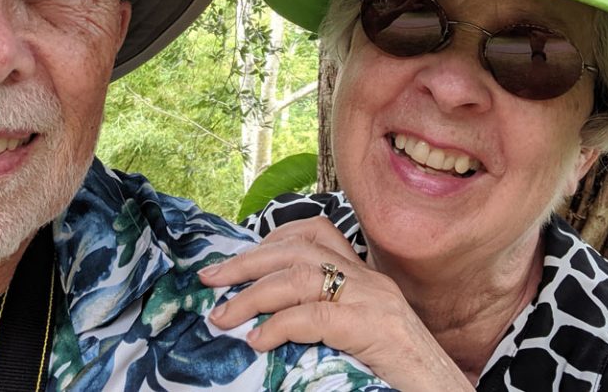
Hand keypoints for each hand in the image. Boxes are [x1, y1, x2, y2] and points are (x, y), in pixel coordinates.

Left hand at [199, 217, 471, 391]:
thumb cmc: (398, 374)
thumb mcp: (357, 338)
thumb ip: (322, 321)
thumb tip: (264, 325)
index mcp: (366, 277)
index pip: (315, 233)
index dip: (270, 241)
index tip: (236, 263)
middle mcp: (370, 280)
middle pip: (298, 249)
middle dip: (247, 262)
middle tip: (210, 280)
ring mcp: (373, 301)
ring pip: (299, 276)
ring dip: (252, 294)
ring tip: (223, 316)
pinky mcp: (371, 329)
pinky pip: (313, 316)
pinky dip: (277, 325)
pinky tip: (258, 340)